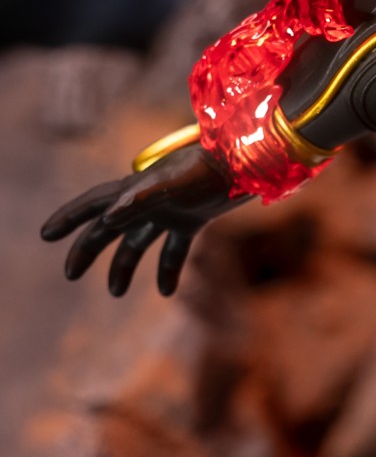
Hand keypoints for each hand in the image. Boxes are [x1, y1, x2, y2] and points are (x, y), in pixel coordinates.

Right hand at [41, 145, 245, 296]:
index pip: (93, 205)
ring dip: (124, 267)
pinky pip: (174, 250)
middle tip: (70, 274)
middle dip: (88, 250)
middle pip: (109, 228)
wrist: (248, 163)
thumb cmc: (209, 169)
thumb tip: (107, 218)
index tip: (46, 235)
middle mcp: (148, 200)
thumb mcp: (172, 184)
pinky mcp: (193, 220)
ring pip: (138, 243)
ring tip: (115, 293)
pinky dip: (168, 269)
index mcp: (136, 189)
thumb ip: (140, 199)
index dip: (69, 218)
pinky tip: (165, 292)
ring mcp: (170, 211)